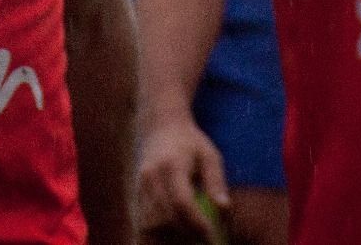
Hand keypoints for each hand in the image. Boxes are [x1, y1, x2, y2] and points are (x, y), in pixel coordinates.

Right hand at [137, 116, 229, 243]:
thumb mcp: (209, 155)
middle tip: (204, 243)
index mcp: (171, 165)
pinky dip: (154, 238)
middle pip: (164, 217)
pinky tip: (170, 241)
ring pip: (149, 225)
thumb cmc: (191, 143)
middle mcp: (151, 177)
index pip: (181, 202)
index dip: (196, 223)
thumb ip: (216, 182)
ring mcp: (140, 187)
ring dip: (168, 240)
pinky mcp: (136, 196)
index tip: (211, 237)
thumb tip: (224, 209)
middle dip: (184, 236)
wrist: (159, 127)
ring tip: (188, 242)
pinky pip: (142, 224)